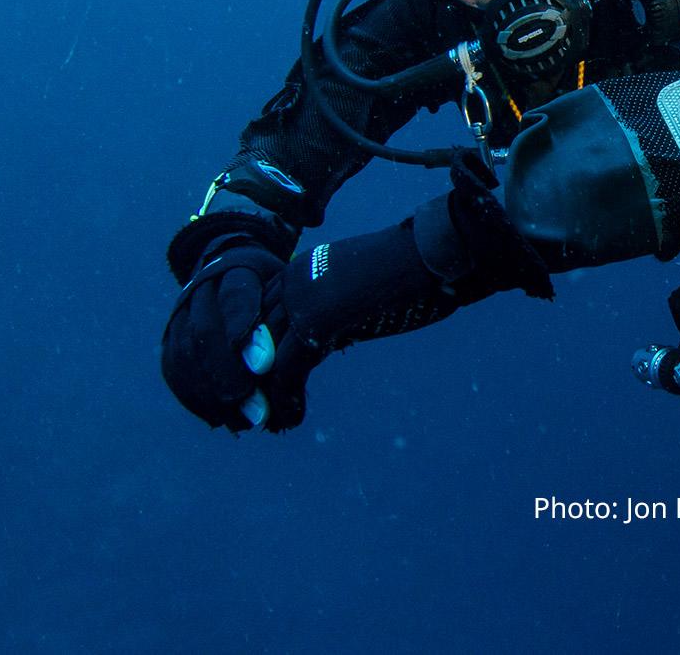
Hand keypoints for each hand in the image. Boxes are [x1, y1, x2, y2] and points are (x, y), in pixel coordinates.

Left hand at [160, 170, 553, 434]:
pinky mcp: (315, 320)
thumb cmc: (413, 276)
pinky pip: (283, 369)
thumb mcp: (360, 298)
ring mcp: (300, 296)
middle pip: (247, 335)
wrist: (438, 255)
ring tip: (260, 423)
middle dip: (241, 377)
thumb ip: (335, 317)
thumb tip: (324, 343)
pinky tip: (287, 420)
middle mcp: (291, 278)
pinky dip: (281, 400)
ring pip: (258, 356)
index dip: (249, 354)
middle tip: (241, 412)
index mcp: (301, 268)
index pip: (258, 315)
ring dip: (256, 395)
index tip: (250, 385)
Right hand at [161, 239, 301, 431]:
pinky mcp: (169, 336)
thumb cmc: (273, 288)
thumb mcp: (287, 289)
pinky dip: (193, 397)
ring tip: (241, 422)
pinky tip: (218, 417)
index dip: (244, 330)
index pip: (235, 297)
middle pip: (205, 331)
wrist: (230, 269)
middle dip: (229, 374)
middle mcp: (201, 289)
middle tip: (255, 409)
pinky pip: (172, 369)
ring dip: (211, 394)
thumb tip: (300, 360)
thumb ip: (290, 316)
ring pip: (184, 354)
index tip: (262, 365)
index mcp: (235, 270)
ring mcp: (180, 313)